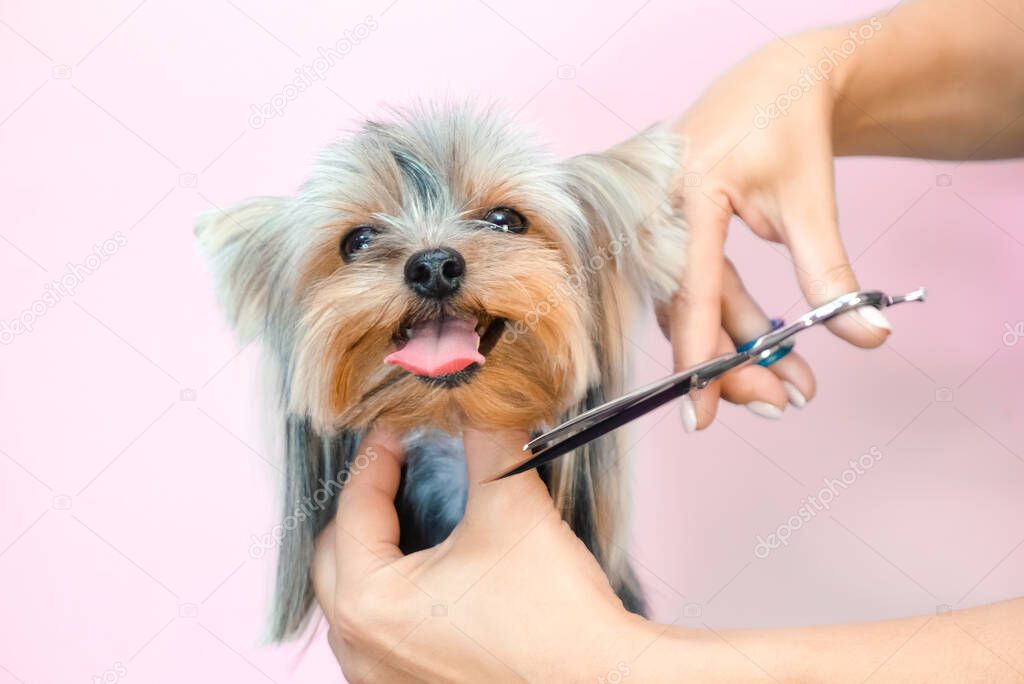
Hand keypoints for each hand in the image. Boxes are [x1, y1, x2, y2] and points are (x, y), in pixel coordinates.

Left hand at [311, 428, 648, 681]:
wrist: (603, 682)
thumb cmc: (554, 617)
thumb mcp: (512, 506)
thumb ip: (485, 440)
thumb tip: (476, 401)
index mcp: (369, 601)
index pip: (355, 508)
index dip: (378, 457)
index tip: (396, 429)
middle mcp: (362, 648)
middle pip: (336, 556)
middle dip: (365, 507)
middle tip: (399, 470)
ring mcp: (383, 679)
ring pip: (355, 600)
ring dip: (373, 555)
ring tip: (410, 518)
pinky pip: (379, 635)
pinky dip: (393, 597)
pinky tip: (428, 576)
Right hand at [667, 29, 890, 431]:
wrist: (773, 83)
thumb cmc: (787, 127)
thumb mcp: (811, 202)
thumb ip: (831, 274)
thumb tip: (868, 336)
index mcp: (688, 193)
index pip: (692, 291)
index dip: (699, 357)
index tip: (704, 414)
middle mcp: (656, 211)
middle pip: (686, 311)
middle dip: (735, 364)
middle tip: (786, 400)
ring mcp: (654, 222)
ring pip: (689, 307)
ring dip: (737, 348)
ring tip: (792, 379)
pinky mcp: (664, 233)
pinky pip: (691, 289)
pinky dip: (730, 319)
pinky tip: (768, 342)